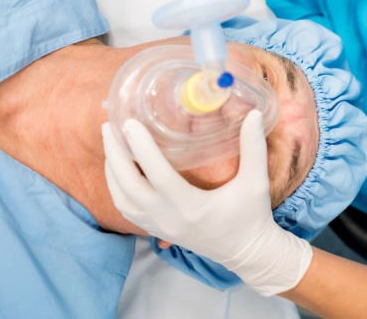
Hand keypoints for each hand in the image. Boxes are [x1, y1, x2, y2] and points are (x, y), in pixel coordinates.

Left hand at [102, 111, 311, 295]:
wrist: (246, 251)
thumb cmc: (251, 215)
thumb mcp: (256, 182)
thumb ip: (254, 147)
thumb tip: (254, 114)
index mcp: (191, 207)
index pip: (158, 175)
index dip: (141, 148)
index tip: (130, 123)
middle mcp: (168, 219)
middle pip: (128, 186)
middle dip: (115, 154)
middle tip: (109, 126)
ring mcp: (159, 227)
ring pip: (121, 199)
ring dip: (111, 170)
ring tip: (111, 142)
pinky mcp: (156, 230)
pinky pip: (126, 209)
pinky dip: (116, 186)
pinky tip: (118, 167)